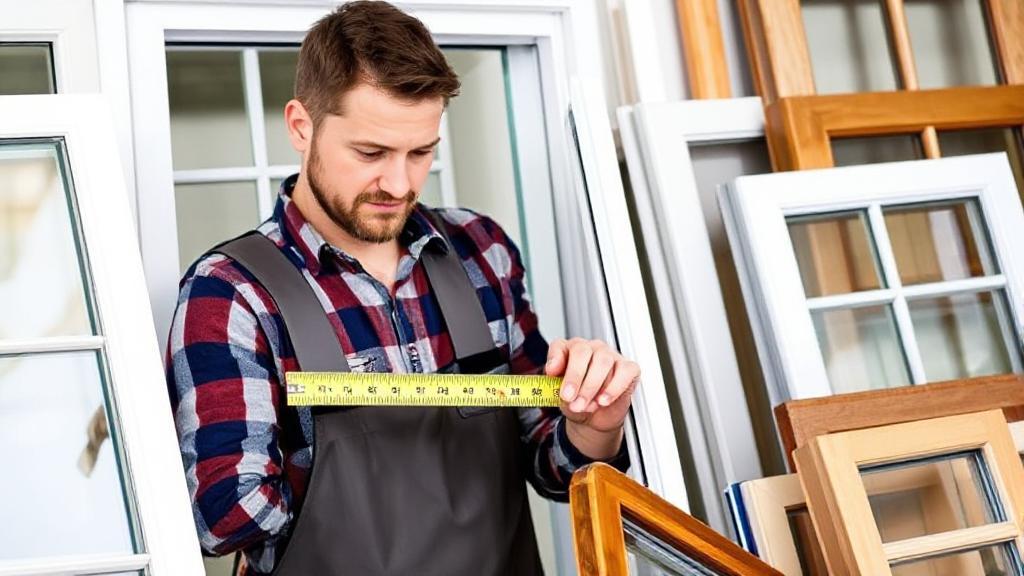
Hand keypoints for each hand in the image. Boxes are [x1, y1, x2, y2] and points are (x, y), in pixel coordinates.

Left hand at [545, 338, 639, 458]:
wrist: (595, 417)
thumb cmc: (576, 400)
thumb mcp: (561, 398)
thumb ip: (557, 390)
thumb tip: (558, 386)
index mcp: (569, 351)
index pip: (560, 345)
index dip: (555, 357)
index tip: (552, 372)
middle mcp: (589, 348)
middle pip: (581, 352)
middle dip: (574, 377)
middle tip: (569, 397)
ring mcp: (610, 355)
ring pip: (602, 361)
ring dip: (591, 387)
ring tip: (585, 405)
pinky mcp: (629, 368)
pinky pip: (624, 372)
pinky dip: (613, 388)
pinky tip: (603, 400)